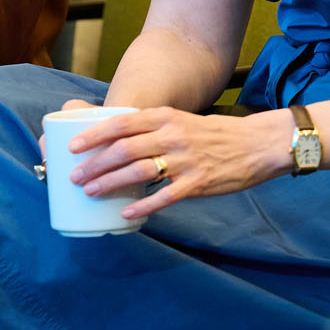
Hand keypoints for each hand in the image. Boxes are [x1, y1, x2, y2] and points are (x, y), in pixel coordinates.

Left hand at [63, 105, 292, 220]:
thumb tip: (119, 143)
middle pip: (124, 150)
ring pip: (139, 172)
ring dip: (111, 183)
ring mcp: (185, 160)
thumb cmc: (214, 134)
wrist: (256, 144)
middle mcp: (172, 135)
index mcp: (165, 117)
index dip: (94, 134)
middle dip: (95, 164)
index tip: (72, 146)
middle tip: (75, 176)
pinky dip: (143, 205)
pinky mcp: (198, 183)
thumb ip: (153, 129)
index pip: (122, 123)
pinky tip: (126, 212)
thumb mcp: (181, 120)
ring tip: (91, 192)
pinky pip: (165, 196)